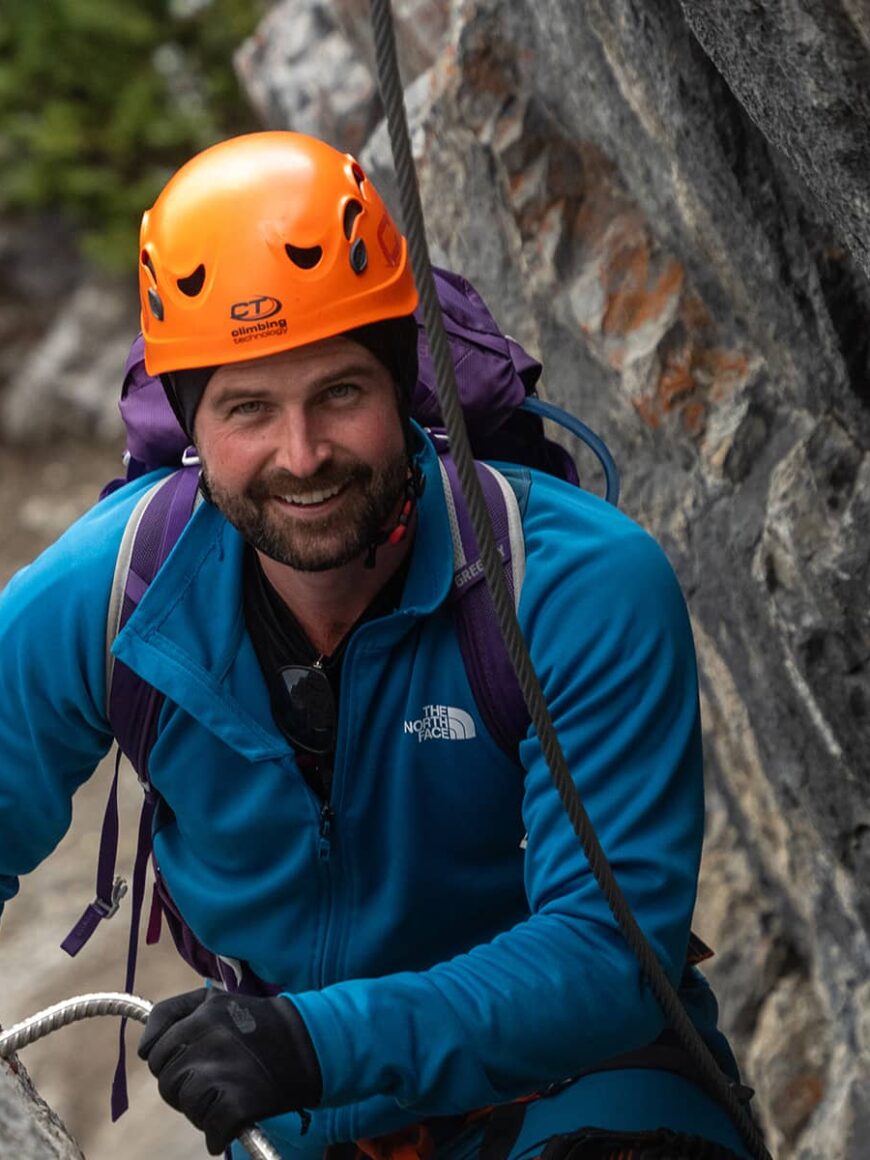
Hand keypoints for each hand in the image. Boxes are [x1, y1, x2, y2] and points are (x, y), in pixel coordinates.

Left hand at [138, 988, 321, 1155]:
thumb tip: (143, 1048)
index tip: (188, 1063)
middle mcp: (209, 1040)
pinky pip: (211, 1132)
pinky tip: (235, 1121)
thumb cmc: (259, 1024)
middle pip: (168, 1082)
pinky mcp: (238, 1104)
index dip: (167, 1062)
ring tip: (229, 1095)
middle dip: (184, 1088)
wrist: (311, 1044)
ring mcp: (223, 1073)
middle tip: (213, 1082)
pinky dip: (220, 1134)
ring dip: (202, 1110)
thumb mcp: (217, 1000)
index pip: (154, 1051)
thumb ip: (174, 1013)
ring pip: (186, 1106)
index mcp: (203, 1014)